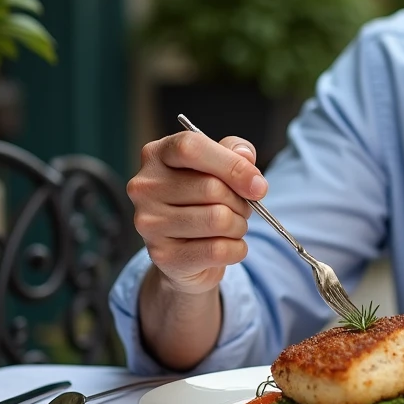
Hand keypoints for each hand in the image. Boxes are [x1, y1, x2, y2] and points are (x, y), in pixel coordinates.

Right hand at [127, 131, 268, 295]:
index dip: (232, 165)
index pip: (192, 148)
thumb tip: (247, 158)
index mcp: (157, 154)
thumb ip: (236, 151)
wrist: (184, 249)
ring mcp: (149, 223)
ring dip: (239, 226)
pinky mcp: (162, 255)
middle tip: (241, 208)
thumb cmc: (203, 198)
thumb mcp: (219, 164)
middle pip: (212, 188)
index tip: (257, 185)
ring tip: (232, 226)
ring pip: (218, 220)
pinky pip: (218, 250)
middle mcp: (145, 187)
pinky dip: (236, 249)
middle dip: (241, 201)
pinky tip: (227, 246)